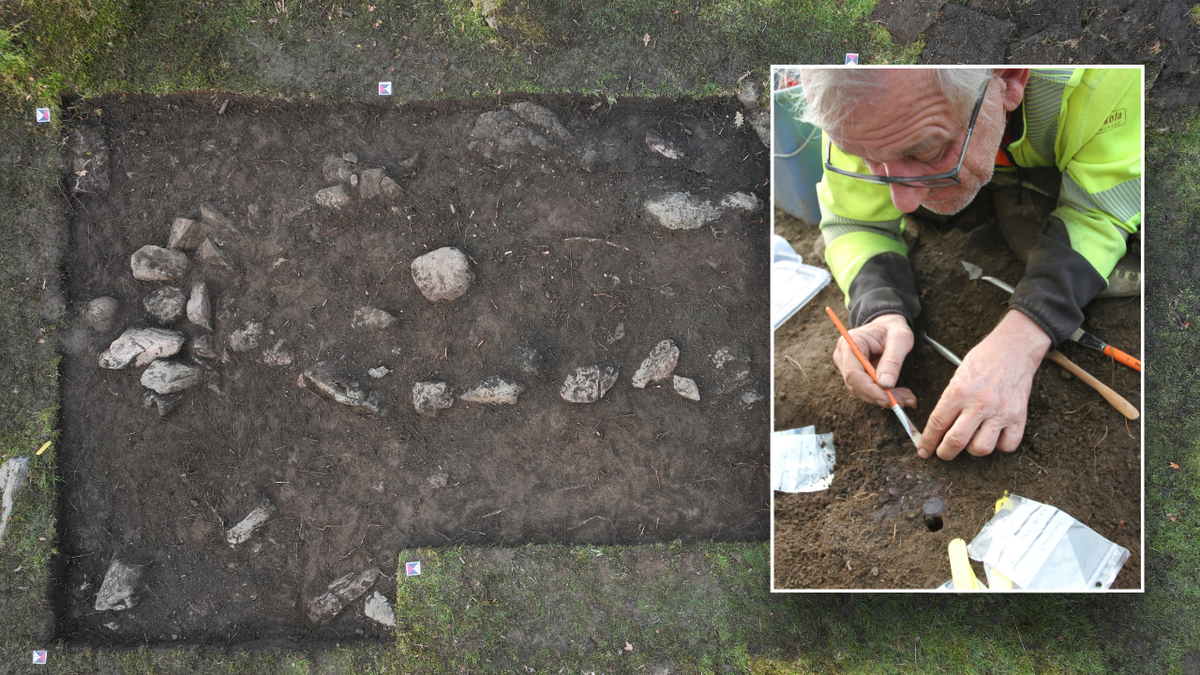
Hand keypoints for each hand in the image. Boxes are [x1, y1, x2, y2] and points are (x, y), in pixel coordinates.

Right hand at [832, 312, 916, 408]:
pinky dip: (882, 394)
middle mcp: (843, 355)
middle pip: (856, 385)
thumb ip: (892, 360)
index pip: (853, 373)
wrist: (887, 325)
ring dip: (883, 397)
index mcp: (850, 343)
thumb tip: (886, 384)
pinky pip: (865, 389)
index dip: (870, 390)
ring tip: (906, 398)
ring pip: (861, 390)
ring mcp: (846, 365)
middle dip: (880, 396)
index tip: (889, 399)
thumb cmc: (893, 328)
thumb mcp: (900, 338)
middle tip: (904, 401)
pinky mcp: (854, 372)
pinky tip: (898, 394)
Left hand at [919, 310, 1050, 459]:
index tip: (923, 450)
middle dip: (945, 453)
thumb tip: (939, 427)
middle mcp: (980, 403)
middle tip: (942, 453)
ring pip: (981, 448)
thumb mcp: (957, 376)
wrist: (1014, 349)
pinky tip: (993, 437)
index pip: (937, 423)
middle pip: (956, 441)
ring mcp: (1001, 411)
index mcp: (959, 391)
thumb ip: (949, 401)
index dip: (928, 441)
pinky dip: (998, 446)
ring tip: (970, 441)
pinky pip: (1007, 445)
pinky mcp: (1019, 416)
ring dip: (972, 450)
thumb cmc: (983, 360)